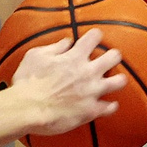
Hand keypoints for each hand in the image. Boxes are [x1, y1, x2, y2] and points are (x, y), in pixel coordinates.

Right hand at [10, 28, 124, 135]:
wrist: (27, 109)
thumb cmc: (27, 82)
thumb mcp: (35, 56)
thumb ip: (54, 47)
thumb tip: (67, 41)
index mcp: (74, 57)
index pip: (94, 37)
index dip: (95, 36)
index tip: (94, 38)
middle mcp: (87, 72)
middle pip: (114, 57)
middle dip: (113, 55)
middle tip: (109, 58)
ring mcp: (91, 92)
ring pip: (119, 82)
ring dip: (118, 80)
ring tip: (116, 80)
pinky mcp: (90, 110)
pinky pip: (110, 107)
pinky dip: (110, 106)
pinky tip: (109, 104)